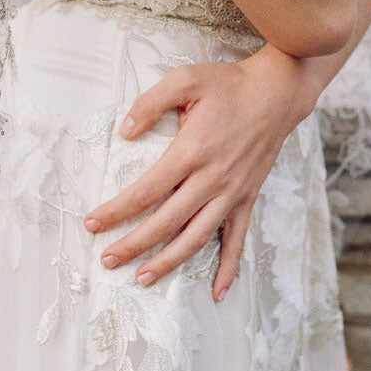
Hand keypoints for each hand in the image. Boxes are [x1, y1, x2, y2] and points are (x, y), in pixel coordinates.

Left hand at [82, 46, 331, 301]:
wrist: (277, 92)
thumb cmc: (228, 84)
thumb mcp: (185, 79)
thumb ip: (150, 103)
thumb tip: (124, 131)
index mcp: (191, 151)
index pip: (145, 191)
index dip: (117, 211)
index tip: (93, 223)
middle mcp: (211, 179)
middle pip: (166, 223)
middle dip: (133, 245)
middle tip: (107, 259)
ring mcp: (232, 192)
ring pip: (196, 238)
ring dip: (169, 262)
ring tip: (143, 278)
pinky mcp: (248, 198)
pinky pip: (237, 240)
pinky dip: (228, 268)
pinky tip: (216, 292)